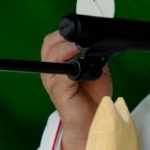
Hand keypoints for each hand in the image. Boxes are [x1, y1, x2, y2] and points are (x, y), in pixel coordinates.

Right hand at [41, 31, 111, 149]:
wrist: (95, 122)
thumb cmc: (94, 98)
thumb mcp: (98, 70)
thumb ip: (95, 55)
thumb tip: (100, 40)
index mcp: (58, 63)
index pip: (54, 40)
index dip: (66, 32)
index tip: (83, 28)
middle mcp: (51, 70)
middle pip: (49, 43)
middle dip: (64, 35)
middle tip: (81, 36)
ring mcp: (53, 80)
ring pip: (52, 53)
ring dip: (67, 46)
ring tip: (80, 45)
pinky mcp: (59, 90)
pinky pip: (61, 72)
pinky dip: (70, 62)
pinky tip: (80, 60)